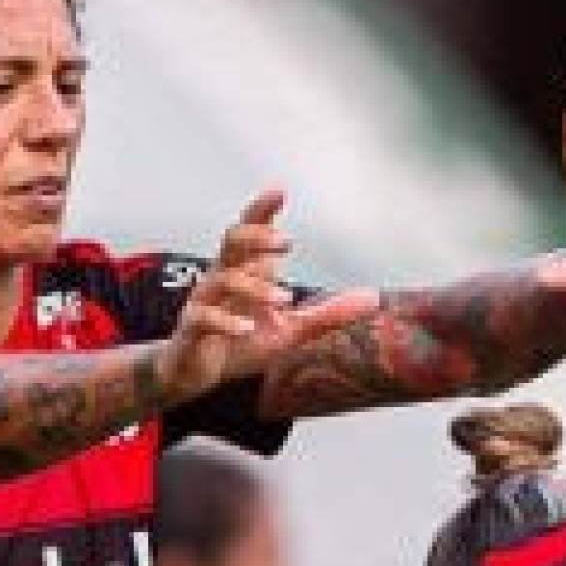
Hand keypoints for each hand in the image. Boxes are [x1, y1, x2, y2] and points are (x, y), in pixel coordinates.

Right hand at [157, 190, 378, 399]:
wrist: (195, 374)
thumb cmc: (239, 343)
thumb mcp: (291, 331)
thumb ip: (328, 314)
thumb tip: (373, 298)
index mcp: (245, 273)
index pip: (250, 232)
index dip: (262, 210)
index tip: (280, 190)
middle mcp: (222, 280)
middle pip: (231, 242)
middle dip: (256, 236)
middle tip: (286, 242)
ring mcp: (205, 304)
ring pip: (221, 280)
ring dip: (254, 287)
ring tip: (283, 298)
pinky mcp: (192, 332)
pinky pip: (203, 318)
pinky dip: (225, 321)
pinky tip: (246, 328)